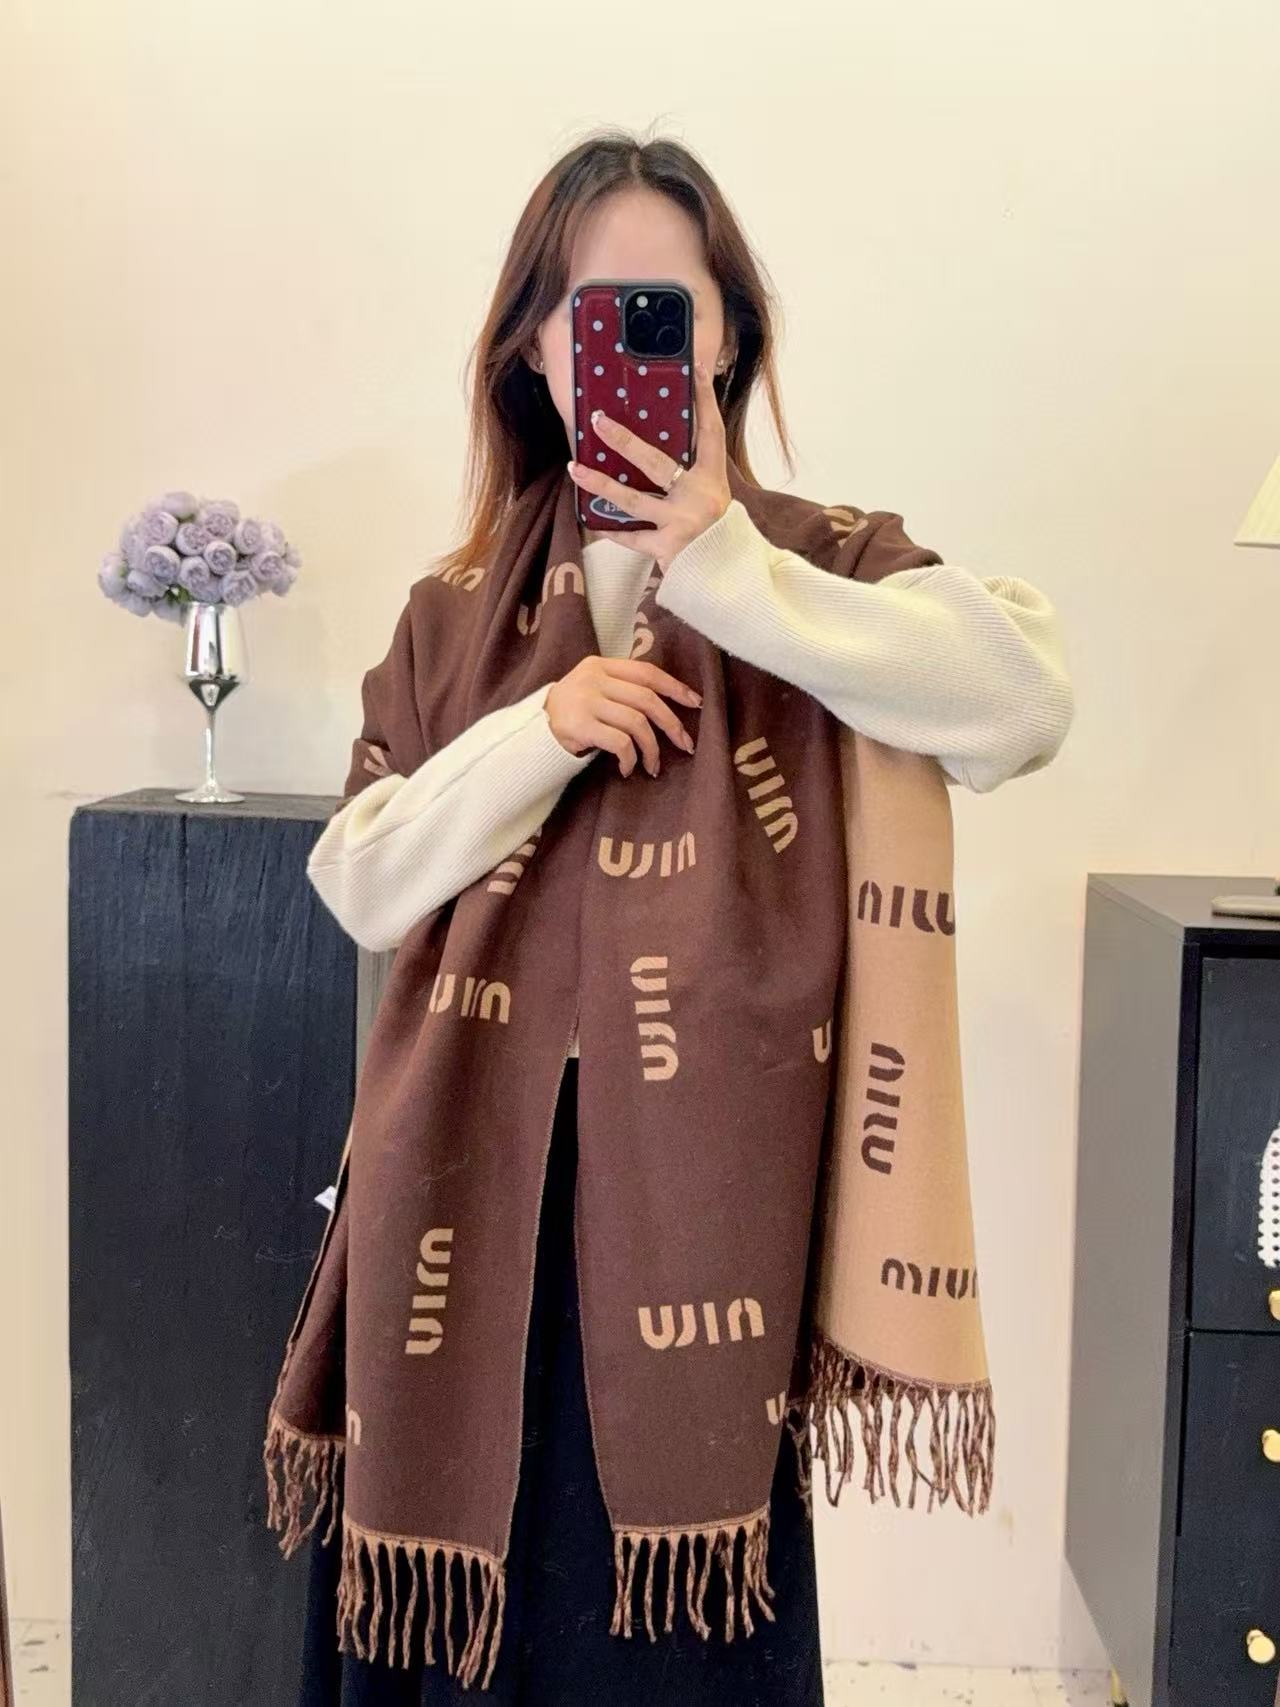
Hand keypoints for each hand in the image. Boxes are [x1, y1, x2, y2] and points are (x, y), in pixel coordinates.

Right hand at [545, 655, 700, 776]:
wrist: (531, 731)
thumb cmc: (571, 712)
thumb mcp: (593, 688)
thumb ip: (622, 687)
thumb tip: (669, 702)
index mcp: (600, 665)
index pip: (646, 672)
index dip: (675, 687)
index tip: (695, 703)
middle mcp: (594, 679)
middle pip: (647, 699)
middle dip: (672, 724)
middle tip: (685, 744)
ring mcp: (586, 702)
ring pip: (637, 723)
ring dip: (652, 749)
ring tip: (653, 765)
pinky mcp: (580, 726)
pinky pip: (621, 743)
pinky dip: (630, 759)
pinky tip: (627, 769)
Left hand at [566, 358, 730, 569]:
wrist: (728, 574)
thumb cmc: (716, 531)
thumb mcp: (713, 496)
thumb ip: (692, 473)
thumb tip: (656, 445)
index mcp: (713, 479)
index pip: (710, 432)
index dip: (704, 400)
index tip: (694, 370)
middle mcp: (698, 497)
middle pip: (656, 463)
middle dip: (625, 441)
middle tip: (598, 421)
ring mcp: (681, 524)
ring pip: (633, 500)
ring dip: (601, 483)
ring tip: (575, 468)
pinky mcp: (667, 548)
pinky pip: (632, 537)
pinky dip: (613, 531)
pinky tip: (591, 519)